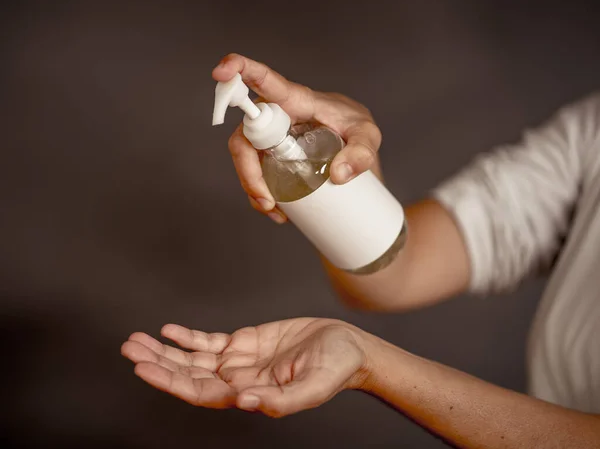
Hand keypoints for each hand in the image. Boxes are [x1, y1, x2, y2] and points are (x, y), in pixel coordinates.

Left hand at [121, 318, 368, 416]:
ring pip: (193, 358)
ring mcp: (240, 361)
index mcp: (250, 394)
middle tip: (130, 348)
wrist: (346, 346)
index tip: (143, 368)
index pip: (199, 392)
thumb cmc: (336, 369)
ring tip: (138, 340)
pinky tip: (170, 330)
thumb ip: (282, 400)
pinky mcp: (246, 342)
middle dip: (158, 363)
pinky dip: (188, 337)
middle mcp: (238, 380)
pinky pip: (210, 341)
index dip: (170, 381)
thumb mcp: (314, 387)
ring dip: (165, 350)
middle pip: (188, 375)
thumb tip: (245, 402)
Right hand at [212, 53, 382, 223]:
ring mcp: (270, 139)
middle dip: (247, 170)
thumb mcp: (368, 136)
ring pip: (246, 160)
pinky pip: (256, 175)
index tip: (221, 71)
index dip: (240, 70)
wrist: (353, 147)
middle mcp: (276, 117)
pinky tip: (278, 212)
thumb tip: (337, 175)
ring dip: (252, 188)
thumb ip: (361, 153)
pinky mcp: (271, 157)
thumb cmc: (356, 129)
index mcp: (295, 101)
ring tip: (275, 210)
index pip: (264, 81)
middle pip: (245, 137)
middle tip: (266, 199)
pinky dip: (261, 196)